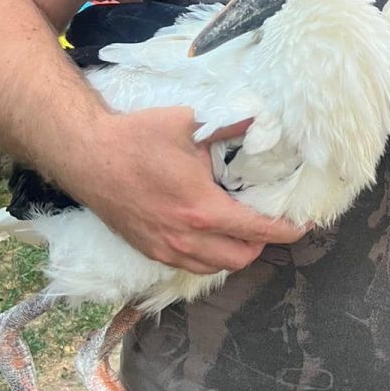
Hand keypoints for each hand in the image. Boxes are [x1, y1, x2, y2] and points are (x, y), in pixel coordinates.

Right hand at [60, 107, 308, 274]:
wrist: (87, 155)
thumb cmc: (137, 138)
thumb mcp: (190, 124)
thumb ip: (230, 127)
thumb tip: (262, 122)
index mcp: (203, 209)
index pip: (258, 230)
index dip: (286, 230)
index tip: (302, 225)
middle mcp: (186, 238)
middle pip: (242, 258)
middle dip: (262, 243)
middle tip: (267, 221)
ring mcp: (165, 249)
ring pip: (216, 268)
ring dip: (235, 252)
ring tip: (241, 229)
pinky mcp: (149, 250)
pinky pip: (190, 266)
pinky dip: (209, 257)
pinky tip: (211, 235)